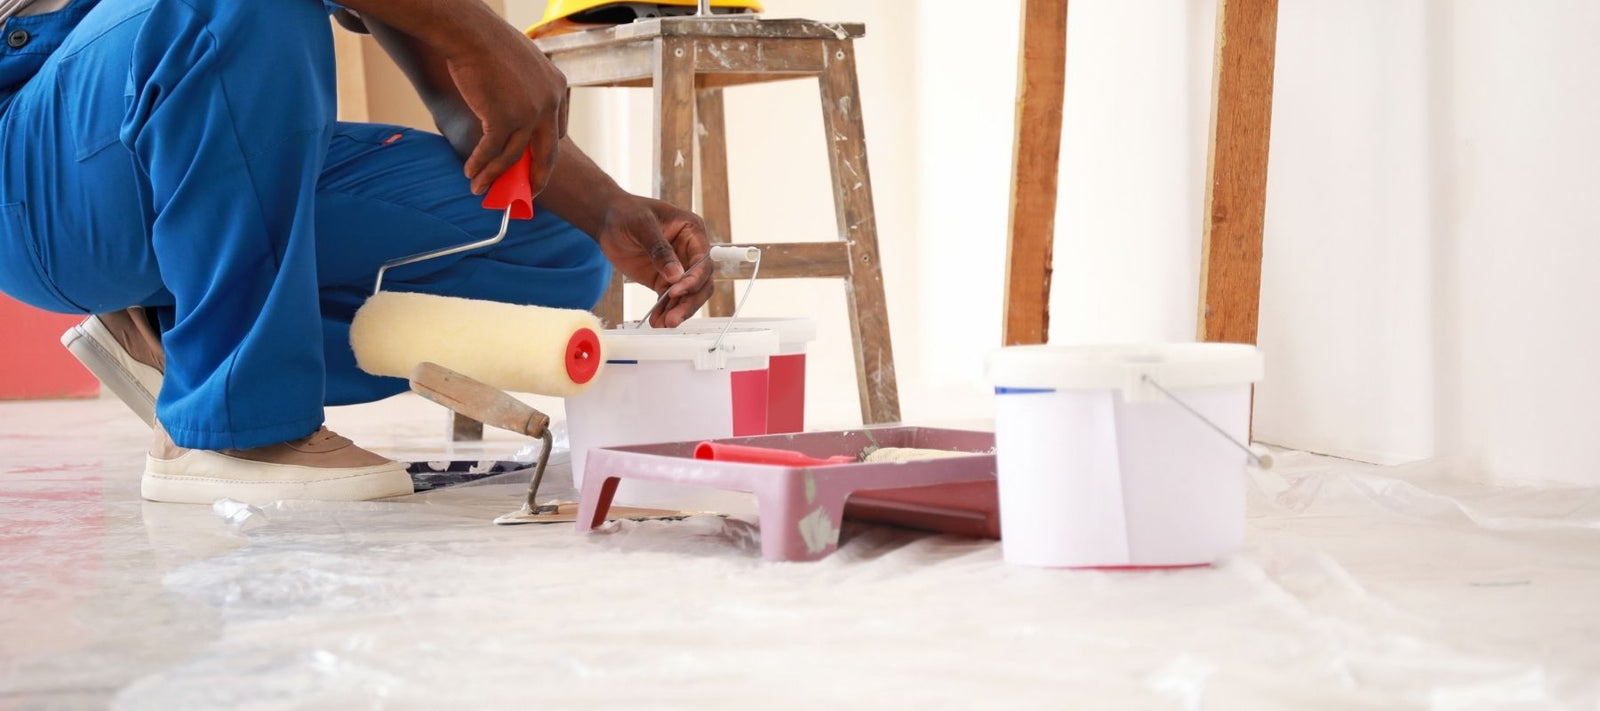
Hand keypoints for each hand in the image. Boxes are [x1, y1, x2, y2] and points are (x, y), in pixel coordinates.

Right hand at [444, 30, 568, 195]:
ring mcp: (529, 114)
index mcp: (558, 88)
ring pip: (514, 158)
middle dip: (536, 179)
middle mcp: (550, 104)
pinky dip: (480, 166)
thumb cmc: (490, 43)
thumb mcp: (524, 64)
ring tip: (481, 188)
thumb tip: (516, 110)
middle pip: (547, 154)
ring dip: (496, 176)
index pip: (558, 131)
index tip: (533, 163)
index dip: (544, 150)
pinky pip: (492, 153)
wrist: (471, 32)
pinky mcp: (504, 120)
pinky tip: (470, 172)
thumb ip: (528, 88)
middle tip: (526, 194)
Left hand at [596, 197, 714, 326]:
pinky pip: (670, 299)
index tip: (677, 291)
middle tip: (673, 318)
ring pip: (687, 295)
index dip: (693, 279)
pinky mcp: (664, 280)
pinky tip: (657, 320)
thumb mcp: (642, 226)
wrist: (607, 220)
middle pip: (700, 282)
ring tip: (663, 323)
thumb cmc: (626, 213)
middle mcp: (690, 251)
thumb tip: (676, 274)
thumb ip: (659, 249)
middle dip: (689, 302)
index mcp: (692, 231)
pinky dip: (665, 310)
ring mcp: (678, 267)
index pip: (702, 260)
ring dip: (677, 311)